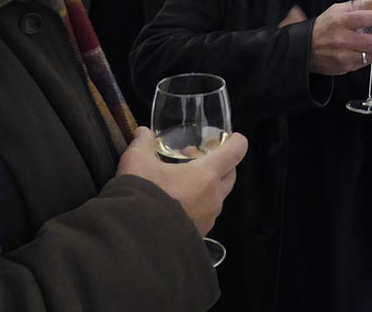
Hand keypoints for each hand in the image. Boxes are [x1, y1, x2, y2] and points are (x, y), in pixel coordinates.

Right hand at [117, 127, 247, 234]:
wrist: (135, 241)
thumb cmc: (143, 194)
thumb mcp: (136, 162)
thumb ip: (143, 143)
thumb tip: (143, 132)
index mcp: (207, 174)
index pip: (236, 152)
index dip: (236, 141)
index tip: (229, 137)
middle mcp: (214, 197)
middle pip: (230, 174)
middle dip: (219, 163)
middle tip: (192, 157)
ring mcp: (209, 219)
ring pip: (218, 196)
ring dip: (207, 185)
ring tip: (181, 182)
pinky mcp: (199, 236)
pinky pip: (206, 215)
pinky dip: (198, 205)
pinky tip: (176, 204)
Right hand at [308, 0, 371, 75]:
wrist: (305, 48)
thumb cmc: (323, 27)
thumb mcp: (337, 10)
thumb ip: (357, 5)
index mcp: (341, 21)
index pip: (364, 18)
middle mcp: (342, 38)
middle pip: (371, 42)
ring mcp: (343, 54)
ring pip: (371, 56)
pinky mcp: (344, 66)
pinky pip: (364, 63)